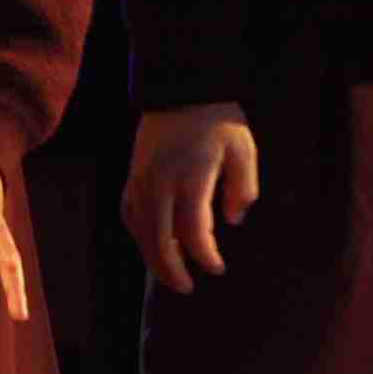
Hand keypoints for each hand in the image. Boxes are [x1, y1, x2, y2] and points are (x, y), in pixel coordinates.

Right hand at [122, 103, 259, 293]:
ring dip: (152, 256)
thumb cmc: (217, 119)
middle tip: (187, 287)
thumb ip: (242, 190)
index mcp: (190, 179)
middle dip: (172, 269)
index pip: (194, 232)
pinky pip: (129, 211)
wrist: (180, 86)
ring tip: (168, 273)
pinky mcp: (132, 172)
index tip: (218, 267)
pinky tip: (150, 241)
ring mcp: (142, 178)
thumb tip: (231, 220)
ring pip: (140, 229)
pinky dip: (138, 232)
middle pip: (159, 239)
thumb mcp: (243, 151)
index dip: (205, 256)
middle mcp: (160, 182)